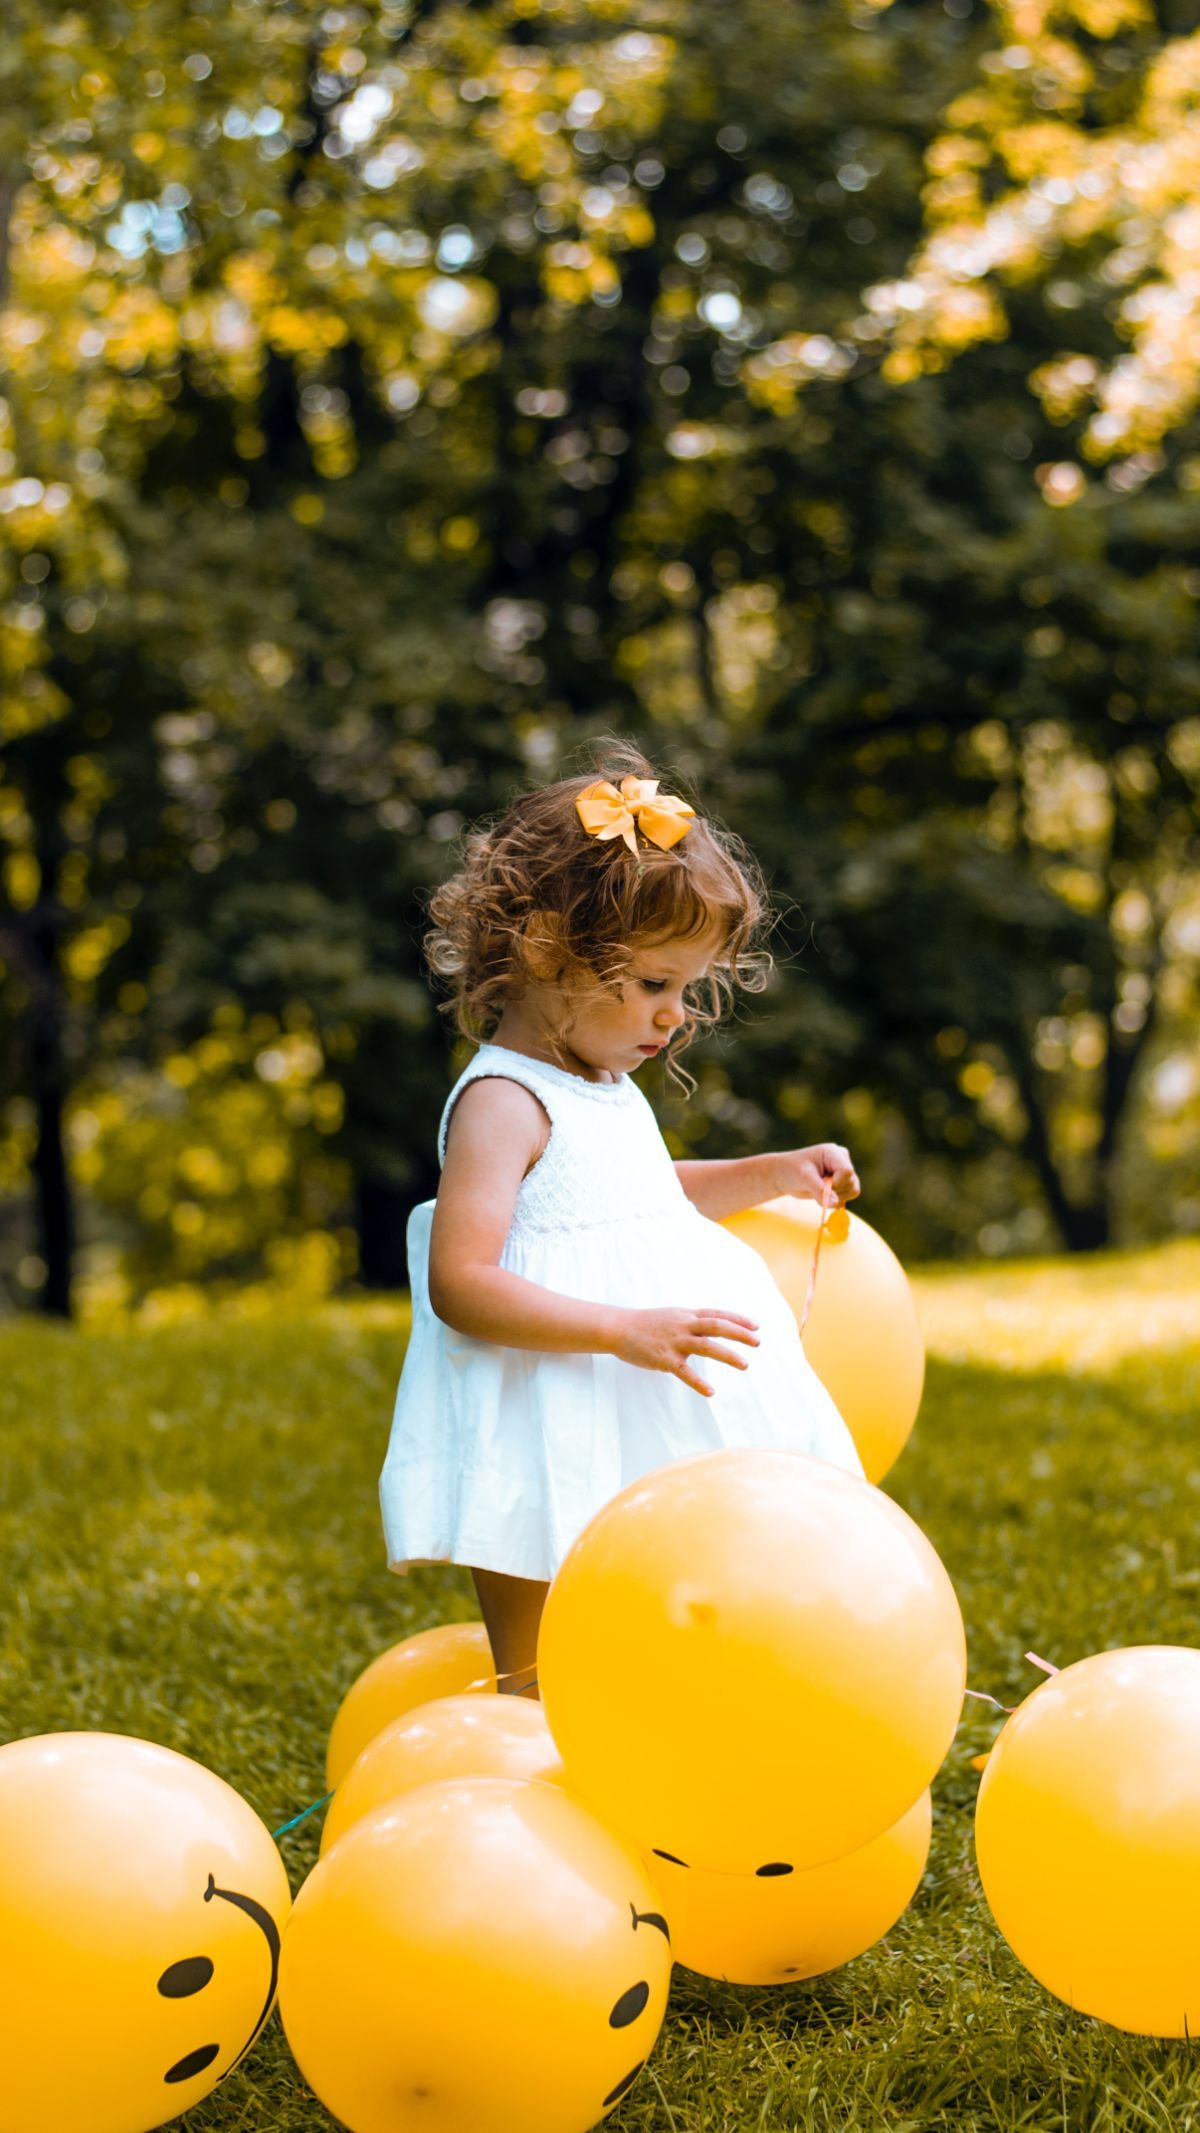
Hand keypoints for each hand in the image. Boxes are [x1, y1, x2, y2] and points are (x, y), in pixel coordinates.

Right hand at [609, 1306, 760, 1398]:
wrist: (619, 1328)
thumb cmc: (647, 1324)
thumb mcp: (672, 1316)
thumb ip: (692, 1321)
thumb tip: (711, 1327)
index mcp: (687, 1315)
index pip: (717, 1314)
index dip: (738, 1319)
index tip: (756, 1325)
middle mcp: (684, 1326)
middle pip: (717, 1326)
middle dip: (740, 1333)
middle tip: (757, 1342)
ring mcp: (675, 1342)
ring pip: (707, 1346)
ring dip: (728, 1355)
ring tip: (745, 1364)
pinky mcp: (664, 1359)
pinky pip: (685, 1372)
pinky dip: (698, 1383)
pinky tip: (711, 1392)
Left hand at [773, 1143, 859, 1208]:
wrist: (785, 1175)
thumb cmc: (792, 1171)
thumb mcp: (804, 1178)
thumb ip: (820, 1190)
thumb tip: (835, 1204)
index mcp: (833, 1152)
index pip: (846, 1171)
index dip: (836, 1183)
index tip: (820, 1184)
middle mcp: (842, 1159)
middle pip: (851, 1182)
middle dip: (834, 1191)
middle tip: (815, 1187)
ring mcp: (843, 1170)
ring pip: (853, 1190)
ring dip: (835, 1197)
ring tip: (817, 1190)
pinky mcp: (843, 1181)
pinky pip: (850, 1195)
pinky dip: (836, 1200)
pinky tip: (822, 1195)